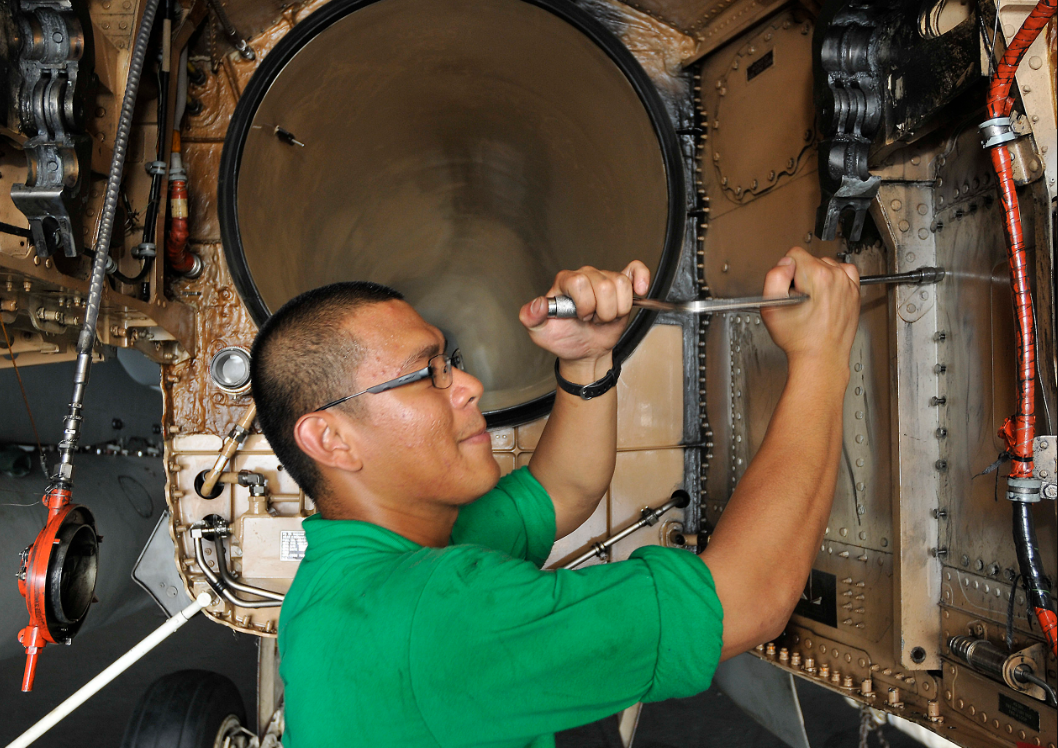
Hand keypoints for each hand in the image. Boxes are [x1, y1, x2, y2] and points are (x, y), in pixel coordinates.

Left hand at [519, 262, 650, 372]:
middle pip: (604, 286)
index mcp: (564, 282)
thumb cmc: (564, 338)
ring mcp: (604, 279)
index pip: (580, 283)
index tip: (581, 317)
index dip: (585, 304)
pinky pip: (635, 270)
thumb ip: (531, 317)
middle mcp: (585, 275)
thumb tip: (537, 304)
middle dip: (601, 311)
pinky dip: (640, 279)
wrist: (583, 351)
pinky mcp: (622, 285)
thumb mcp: (540, 332)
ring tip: (604, 317)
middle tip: (592, 320)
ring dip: (616, 309)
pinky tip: (639, 290)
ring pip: (621, 285)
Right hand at [760, 247, 859, 376]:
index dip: (786, 272)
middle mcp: (836, 277)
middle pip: (811, 260)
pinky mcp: (854, 293)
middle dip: (802, 276)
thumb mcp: (770, 306)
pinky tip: (826, 294)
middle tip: (799, 299)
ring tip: (812, 300)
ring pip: (827, 266)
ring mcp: (848, 285)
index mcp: (817, 275)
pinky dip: (835, 280)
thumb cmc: (799, 339)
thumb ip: (774, 276)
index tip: (789, 290)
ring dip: (818, 278)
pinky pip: (844, 274)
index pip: (794, 254)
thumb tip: (785, 264)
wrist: (821, 358)